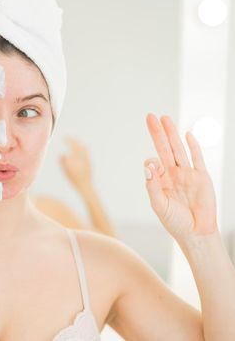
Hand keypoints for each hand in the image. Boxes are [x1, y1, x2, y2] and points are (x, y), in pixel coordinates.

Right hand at [60, 136, 91, 190]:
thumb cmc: (74, 178)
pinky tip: (81, 149)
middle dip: (74, 139)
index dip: (68, 139)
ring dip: (79, 142)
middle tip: (69, 135)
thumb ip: (63, 160)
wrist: (85, 185)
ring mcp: (88, 158)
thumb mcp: (65, 170)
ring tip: (76, 140)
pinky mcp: (90, 162)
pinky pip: (87, 151)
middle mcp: (83, 155)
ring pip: (84, 147)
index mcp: (77, 156)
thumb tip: (62, 154)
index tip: (64, 136)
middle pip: (79, 144)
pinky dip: (83, 147)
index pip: (72, 144)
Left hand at [144, 114, 216, 241]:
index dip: (151, 162)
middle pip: (164, 149)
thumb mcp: (159, 205)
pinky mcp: (202, 177)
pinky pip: (197, 159)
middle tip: (150, 116)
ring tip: (164, 118)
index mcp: (160, 181)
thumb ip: (153, 185)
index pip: (153, 164)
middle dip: (157, 133)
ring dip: (172, 134)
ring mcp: (187, 174)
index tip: (155, 168)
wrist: (196, 233)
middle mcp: (173, 175)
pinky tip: (186, 134)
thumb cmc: (175, 222)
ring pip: (178, 150)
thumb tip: (148, 165)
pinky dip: (193, 147)